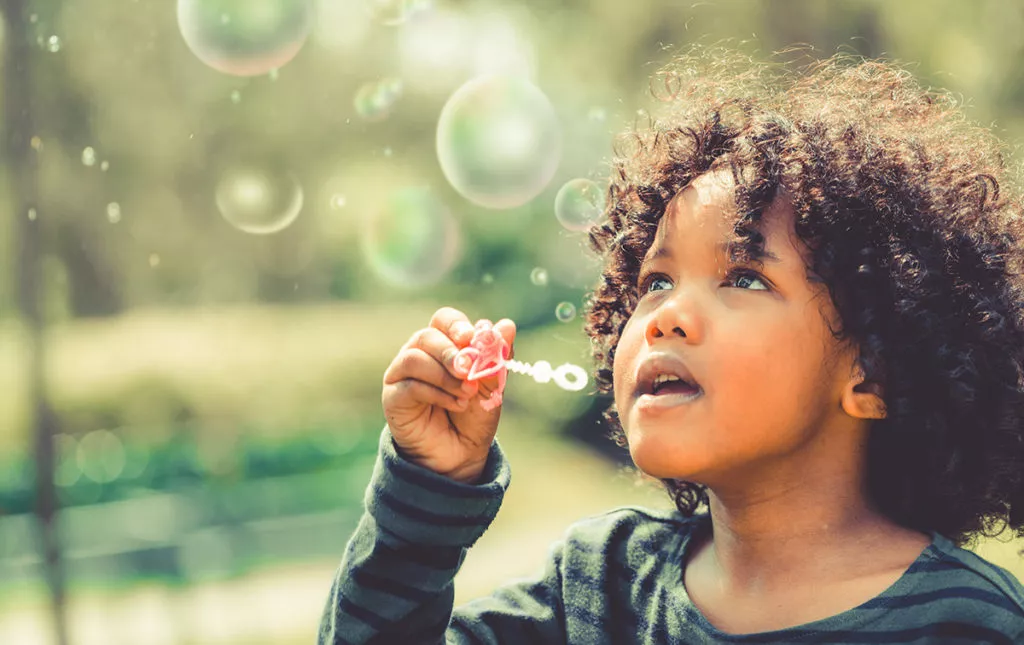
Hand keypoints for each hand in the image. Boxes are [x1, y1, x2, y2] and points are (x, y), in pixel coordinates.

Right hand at [382, 307, 515, 483]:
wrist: (461, 454)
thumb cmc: (473, 416)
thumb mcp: (491, 386)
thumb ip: (497, 357)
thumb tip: (507, 325)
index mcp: (444, 345)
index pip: (444, 320)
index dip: (456, 325)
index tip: (470, 337)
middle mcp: (419, 354)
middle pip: (426, 336)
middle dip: (450, 352)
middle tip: (468, 369)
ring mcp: (402, 375)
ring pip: (414, 358)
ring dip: (444, 375)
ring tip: (466, 393)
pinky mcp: (393, 397)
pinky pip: (410, 386)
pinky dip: (437, 393)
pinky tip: (455, 404)